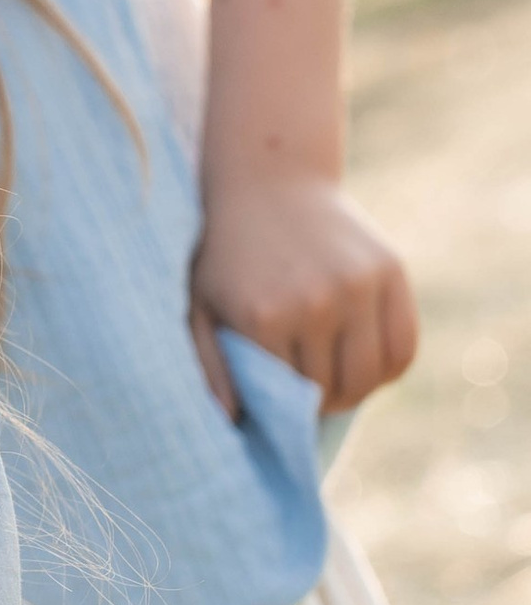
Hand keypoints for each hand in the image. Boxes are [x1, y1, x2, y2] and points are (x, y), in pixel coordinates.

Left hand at [191, 176, 420, 413]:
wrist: (268, 181)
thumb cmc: (227, 254)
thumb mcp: (200, 305)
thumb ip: (211, 366)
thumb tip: (236, 423)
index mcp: (262, 317)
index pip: (288, 400)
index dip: (285, 412)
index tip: (281, 409)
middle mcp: (314, 302)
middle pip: (331, 390)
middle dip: (320, 403)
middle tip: (309, 396)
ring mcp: (356, 286)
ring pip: (371, 377)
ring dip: (356, 391)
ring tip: (337, 382)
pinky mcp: (390, 270)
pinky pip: (404, 347)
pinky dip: (390, 369)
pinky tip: (366, 362)